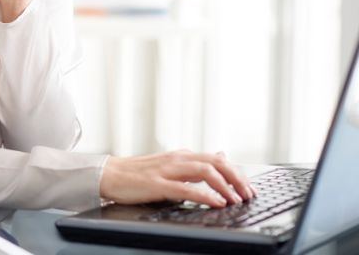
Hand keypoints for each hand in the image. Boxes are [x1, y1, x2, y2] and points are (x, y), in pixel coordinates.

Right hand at [100, 150, 255, 207]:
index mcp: (181, 155)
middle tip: (249, 194)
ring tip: (237, 199)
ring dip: (225, 185)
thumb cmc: (137, 173)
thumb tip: (221, 155)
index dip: (237, 173)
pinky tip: (216, 202)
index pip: (217, 159)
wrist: (109, 174)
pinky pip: (186, 189)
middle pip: (216, 162)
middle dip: (237, 178)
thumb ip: (195, 163)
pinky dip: (205, 195)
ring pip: (204, 171)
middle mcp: (177, 159)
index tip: (249, 188)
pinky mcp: (157, 184)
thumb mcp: (170, 165)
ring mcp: (167, 170)